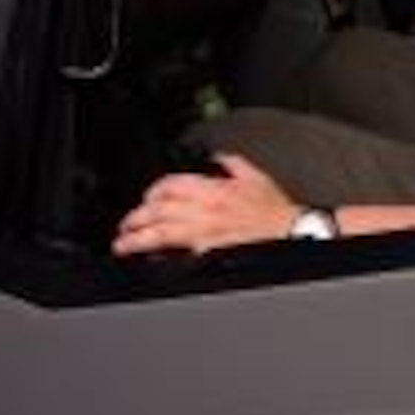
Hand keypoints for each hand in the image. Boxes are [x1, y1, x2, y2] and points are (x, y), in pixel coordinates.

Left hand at [112, 153, 298, 256]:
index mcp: (214, 189)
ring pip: (161, 233)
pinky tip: (151, 260)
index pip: (171, 185)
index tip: (147, 199)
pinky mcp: (208, 254)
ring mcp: (204, 234)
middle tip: (125, 225)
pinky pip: (177, 255)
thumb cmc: (275, 211)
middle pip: (159, 210)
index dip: (153, 192)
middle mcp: (204, 211)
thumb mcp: (254, 176)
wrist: (290, 235)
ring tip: (124, 244)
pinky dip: (162, 256)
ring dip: (137, 238)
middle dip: (136, 217)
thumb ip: (231, 162)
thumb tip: (217, 155)